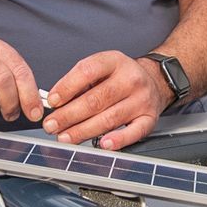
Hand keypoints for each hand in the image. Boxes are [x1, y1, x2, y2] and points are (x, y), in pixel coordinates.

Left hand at [42, 51, 171, 149]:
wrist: (155, 80)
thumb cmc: (121, 77)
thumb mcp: (102, 68)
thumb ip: (79, 82)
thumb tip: (55, 103)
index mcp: (114, 61)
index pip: (87, 71)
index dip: (67, 87)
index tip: (52, 101)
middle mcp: (130, 79)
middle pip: (95, 99)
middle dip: (68, 115)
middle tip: (52, 125)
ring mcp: (142, 99)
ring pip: (109, 118)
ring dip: (83, 131)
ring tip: (66, 137)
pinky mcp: (149, 118)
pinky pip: (134, 132)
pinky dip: (118, 140)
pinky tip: (102, 145)